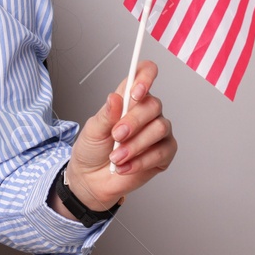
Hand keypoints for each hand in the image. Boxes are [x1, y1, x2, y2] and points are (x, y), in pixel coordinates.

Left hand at [62, 59, 175, 212]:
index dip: (145, 77)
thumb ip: (106, 114)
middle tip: (116, 136)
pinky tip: (124, 167)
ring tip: (115, 157)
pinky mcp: (164, 154)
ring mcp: (158, 133)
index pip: (145, 74)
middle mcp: (146, 113)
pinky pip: (162, 152)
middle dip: (134, 122)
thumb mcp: (92, 130)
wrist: (90, 179)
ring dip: (135, 145)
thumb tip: (114, 97)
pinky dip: (140, 161)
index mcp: (128, 99)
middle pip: (154, 105)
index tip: (135, 92)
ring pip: (160, 128)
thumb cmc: (91, 149)